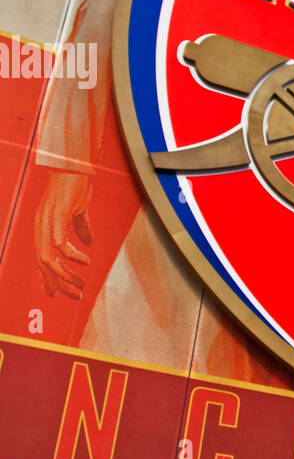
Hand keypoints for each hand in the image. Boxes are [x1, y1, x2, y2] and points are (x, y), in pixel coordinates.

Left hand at [34, 170, 92, 298]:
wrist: (74, 163)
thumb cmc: (75, 183)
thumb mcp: (78, 210)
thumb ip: (81, 228)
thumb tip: (89, 242)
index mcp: (43, 227)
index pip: (41, 260)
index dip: (49, 279)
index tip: (59, 295)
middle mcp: (40, 227)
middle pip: (43, 265)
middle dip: (60, 284)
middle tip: (77, 295)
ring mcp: (46, 222)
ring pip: (48, 260)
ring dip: (65, 276)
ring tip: (81, 284)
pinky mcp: (56, 216)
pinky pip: (60, 244)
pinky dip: (72, 256)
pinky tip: (85, 261)